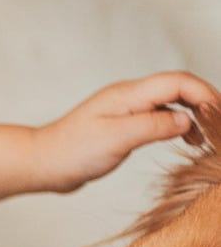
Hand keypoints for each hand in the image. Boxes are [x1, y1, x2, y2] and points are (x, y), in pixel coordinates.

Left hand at [0, 71, 220, 204]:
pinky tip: (184, 141)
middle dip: (203, 102)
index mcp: (129, 94)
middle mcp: (129, 98)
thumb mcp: (117, 139)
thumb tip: (186, 120)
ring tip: (204, 138)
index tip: (219, 114)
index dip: (204, 94)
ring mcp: (126, 111)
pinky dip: (175, 126)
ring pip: (170, 104)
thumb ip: (153, 127)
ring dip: (191, 116)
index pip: (178, 82)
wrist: (42, 164)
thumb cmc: (72, 152)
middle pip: (178, 89)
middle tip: (218, 125)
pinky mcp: (121, 127)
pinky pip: (158, 119)